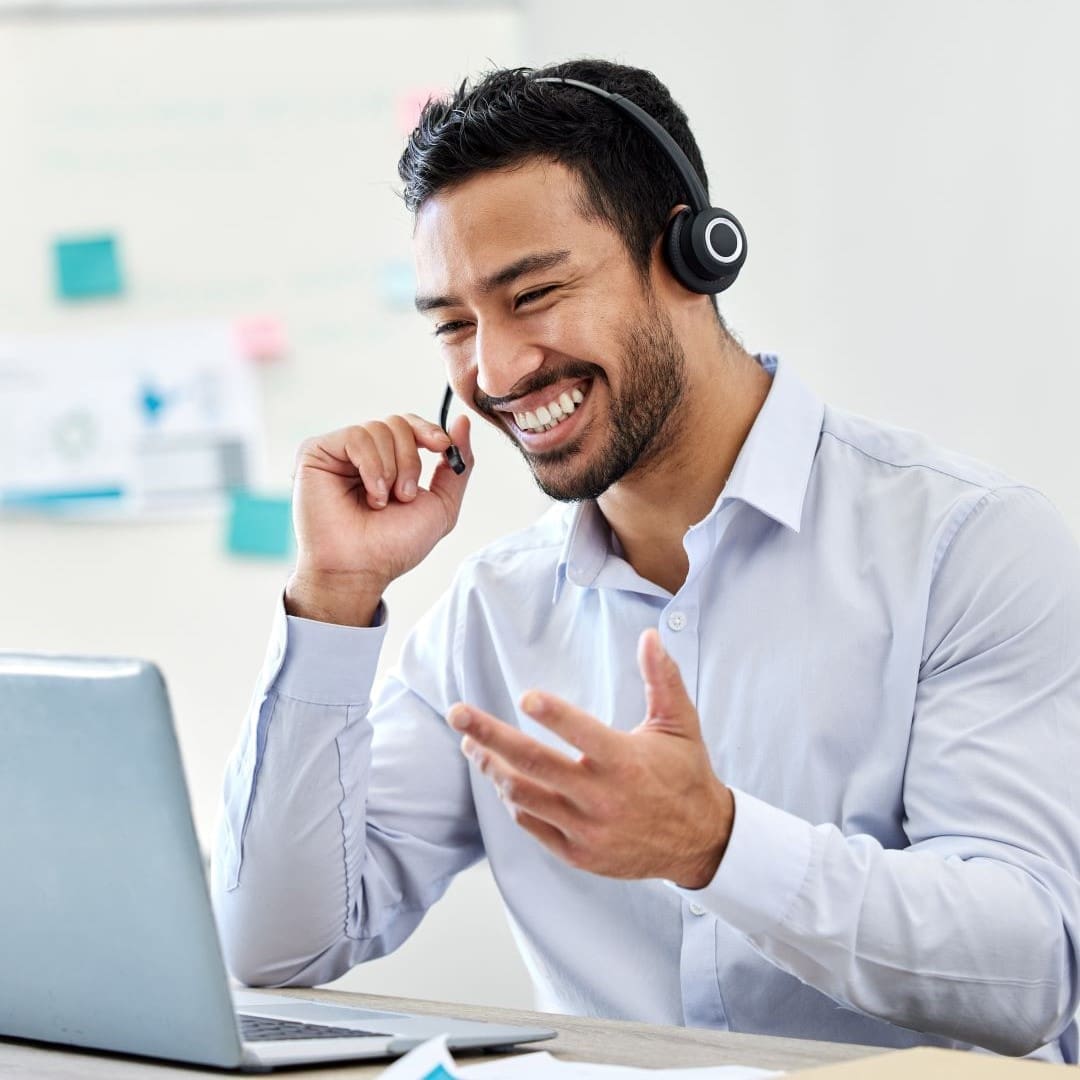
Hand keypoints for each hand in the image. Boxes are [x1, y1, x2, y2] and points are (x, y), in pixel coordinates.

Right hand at [286, 413, 472, 624]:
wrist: (361, 569)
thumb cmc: (394, 545)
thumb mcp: (441, 505)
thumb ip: (457, 465)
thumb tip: (463, 421)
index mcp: (390, 462)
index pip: (411, 425)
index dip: (429, 430)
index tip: (442, 447)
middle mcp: (364, 454)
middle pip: (398, 423)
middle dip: (411, 460)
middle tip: (405, 496)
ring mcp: (339, 452)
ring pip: (379, 428)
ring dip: (391, 469)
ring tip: (381, 502)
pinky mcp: (316, 452)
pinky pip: (356, 436)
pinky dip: (371, 466)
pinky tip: (371, 495)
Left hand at [447, 629, 733, 887]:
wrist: (700, 842)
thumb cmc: (686, 773)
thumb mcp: (680, 723)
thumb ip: (662, 678)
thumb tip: (650, 635)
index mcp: (626, 762)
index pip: (583, 736)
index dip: (554, 716)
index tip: (524, 697)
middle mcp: (602, 798)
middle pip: (532, 764)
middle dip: (489, 735)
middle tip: (458, 714)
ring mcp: (587, 829)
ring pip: (523, 795)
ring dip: (491, 767)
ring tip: (470, 744)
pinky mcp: (578, 853)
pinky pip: (531, 824)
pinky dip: (512, 800)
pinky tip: (500, 777)